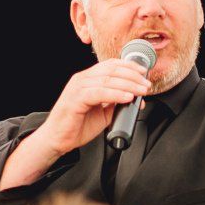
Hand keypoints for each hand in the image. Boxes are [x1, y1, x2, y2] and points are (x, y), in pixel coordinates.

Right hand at [2, 57, 152, 189]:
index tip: (143, 72)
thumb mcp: (103, 112)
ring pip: (107, 80)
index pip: (110, 65)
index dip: (128, 66)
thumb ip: (116, 102)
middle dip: (132, 76)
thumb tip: (135, 98)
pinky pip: (99, 93)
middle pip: (111, 71)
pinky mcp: (75, 100)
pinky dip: (115, 94)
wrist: (58, 139)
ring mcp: (77, 88)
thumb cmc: (77, 126)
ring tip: (141, 92)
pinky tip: (127, 98)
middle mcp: (81, 80)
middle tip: (146, 85)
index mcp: (87, 79)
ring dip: (128, 85)